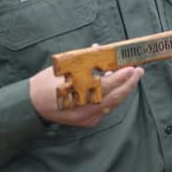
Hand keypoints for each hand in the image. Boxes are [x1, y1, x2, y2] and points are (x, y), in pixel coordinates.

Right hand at [29, 65, 143, 127]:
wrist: (32, 105)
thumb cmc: (46, 83)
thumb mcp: (64, 67)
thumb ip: (84, 60)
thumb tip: (99, 49)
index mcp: (79, 94)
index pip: (108, 85)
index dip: (122, 77)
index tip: (132, 67)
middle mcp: (85, 110)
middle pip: (115, 97)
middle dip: (129, 84)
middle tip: (138, 72)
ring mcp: (87, 118)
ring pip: (112, 104)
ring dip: (122, 90)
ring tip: (130, 77)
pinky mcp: (87, 122)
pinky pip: (105, 109)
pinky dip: (112, 98)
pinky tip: (117, 88)